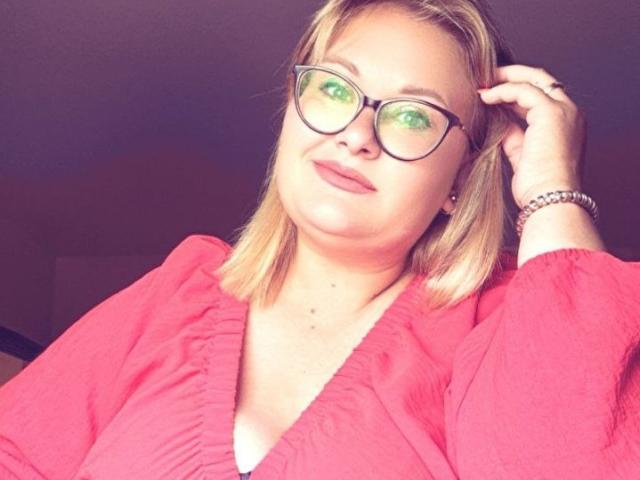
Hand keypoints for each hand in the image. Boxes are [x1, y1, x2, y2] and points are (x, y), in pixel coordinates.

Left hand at [478, 65, 585, 207]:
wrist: (549, 199)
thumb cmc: (537, 187)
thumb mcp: (522, 154)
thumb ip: (513, 135)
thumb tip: (499, 122)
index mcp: (567, 124)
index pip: (541, 97)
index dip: (515, 92)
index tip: (491, 93)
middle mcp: (570, 113)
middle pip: (540, 80)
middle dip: (512, 76)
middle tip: (486, 78)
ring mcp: (563, 110)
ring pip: (533, 80)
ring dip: (504, 79)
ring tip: (481, 85)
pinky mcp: (551, 112)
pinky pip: (522, 90)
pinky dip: (502, 90)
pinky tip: (485, 97)